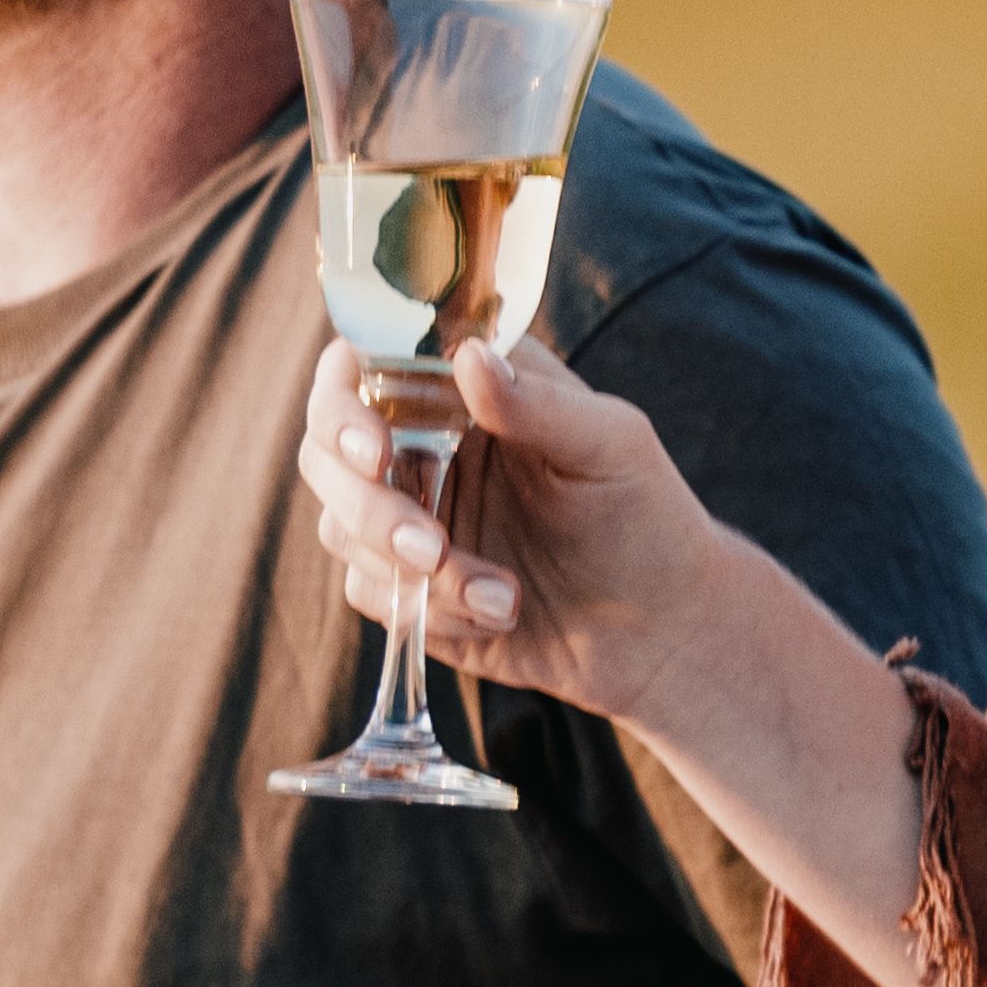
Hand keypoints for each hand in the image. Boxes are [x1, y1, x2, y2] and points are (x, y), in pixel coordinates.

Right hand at [295, 332, 730, 721]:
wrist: (660, 629)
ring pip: (341, 528)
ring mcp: (408, 516)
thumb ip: (536, 404)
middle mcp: (420, 444)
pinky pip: (374, 595)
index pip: (364, 366)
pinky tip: (498, 614)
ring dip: (413, 570)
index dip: (342, 401)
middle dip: (368, 506)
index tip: (373, 447)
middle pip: (326, 452)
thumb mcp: (608, 445)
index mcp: (460, 390)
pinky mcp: (409, 585)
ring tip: (503, 595)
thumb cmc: (645, 515)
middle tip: (431, 548)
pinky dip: (431, 611)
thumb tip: (466, 357)